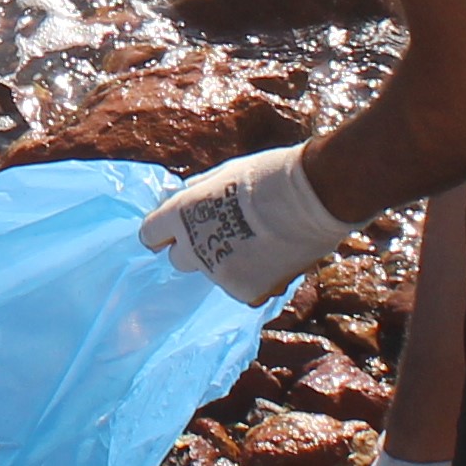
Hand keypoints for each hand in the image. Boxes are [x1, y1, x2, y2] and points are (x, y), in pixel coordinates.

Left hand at [142, 143, 346, 306]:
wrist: (315, 195)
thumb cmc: (271, 174)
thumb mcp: (224, 173)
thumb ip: (198, 191)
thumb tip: (181, 196)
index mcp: (181, 213)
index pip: (150, 233)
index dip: (164, 231)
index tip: (176, 230)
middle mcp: (193, 247)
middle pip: (177, 259)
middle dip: (193, 248)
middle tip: (223, 233)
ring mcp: (218, 273)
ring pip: (213, 273)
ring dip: (227, 262)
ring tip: (260, 241)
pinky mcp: (246, 292)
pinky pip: (241, 288)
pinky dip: (254, 278)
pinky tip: (274, 257)